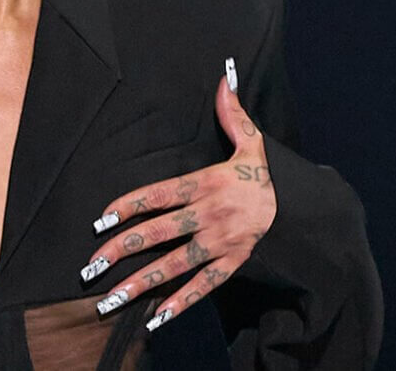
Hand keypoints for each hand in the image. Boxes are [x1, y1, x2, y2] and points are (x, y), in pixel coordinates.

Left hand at [77, 58, 275, 331]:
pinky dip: (179, 303)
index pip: (162, 194)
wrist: (304, 210)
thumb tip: (223, 79)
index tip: (101, 218)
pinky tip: (154, 317)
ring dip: (142, 283)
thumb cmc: (268, 175)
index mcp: (209, 184)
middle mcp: (211, 216)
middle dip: (123, 248)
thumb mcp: (251, 142)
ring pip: (175, 265)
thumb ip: (232, 114)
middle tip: (91, 264)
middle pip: (161, 233)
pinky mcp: (231, 264)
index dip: (130, 205)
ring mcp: (220, 244)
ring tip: (110, 298)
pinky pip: (203, 286)